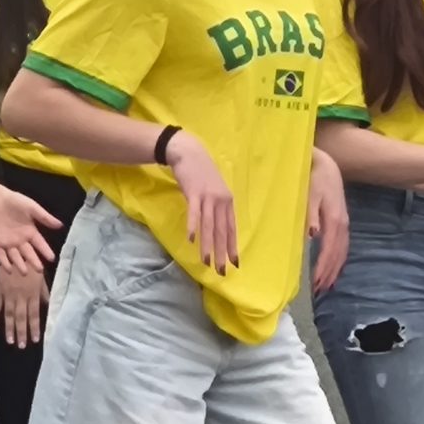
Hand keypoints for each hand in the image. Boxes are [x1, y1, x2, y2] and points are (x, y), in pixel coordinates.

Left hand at [0, 182, 59, 272]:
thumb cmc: (14, 202)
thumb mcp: (32, 208)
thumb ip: (45, 218)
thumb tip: (61, 225)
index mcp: (30, 231)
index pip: (40, 244)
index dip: (45, 251)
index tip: (52, 259)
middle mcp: (20, 240)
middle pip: (28, 253)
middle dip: (34, 261)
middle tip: (39, 270)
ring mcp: (8, 243)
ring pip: (15, 257)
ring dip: (20, 264)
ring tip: (25, 272)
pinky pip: (1, 255)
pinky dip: (4, 262)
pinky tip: (9, 269)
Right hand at [0, 262, 48, 346]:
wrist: (14, 252)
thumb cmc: (31, 265)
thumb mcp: (41, 277)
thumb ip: (44, 292)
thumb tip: (50, 305)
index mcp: (33, 294)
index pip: (34, 314)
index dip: (35, 327)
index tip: (36, 340)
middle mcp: (21, 296)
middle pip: (21, 317)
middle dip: (21, 332)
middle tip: (21, 346)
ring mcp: (8, 294)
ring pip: (9, 314)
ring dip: (9, 328)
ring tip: (10, 341)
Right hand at [165, 132, 238, 271]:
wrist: (189, 152)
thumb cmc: (201, 173)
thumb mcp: (214, 191)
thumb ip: (217, 208)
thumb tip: (218, 228)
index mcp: (228, 202)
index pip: (231, 229)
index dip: (232, 247)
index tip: (234, 263)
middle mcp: (221, 200)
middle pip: (221, 231)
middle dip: (221, 252)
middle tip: (221, 270)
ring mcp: (208, 196)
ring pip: (209, 225)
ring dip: (208, 245)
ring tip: (206, 262)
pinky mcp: (194, 192)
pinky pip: (194, 212)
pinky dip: (193, 226)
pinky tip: (192, 240)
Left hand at [307, 148, 349, 293]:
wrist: (328, 166)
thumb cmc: (315, 179)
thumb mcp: (310, 195)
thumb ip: (311, 215)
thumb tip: (314, 235)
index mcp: (333, 220)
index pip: (329, 250)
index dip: (323, 267)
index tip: (316, 282)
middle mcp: (342, 225)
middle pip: (338, 255)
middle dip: (329, 273)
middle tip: (320, 290)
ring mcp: (345, 224)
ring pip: (342, 252)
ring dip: (335, 270)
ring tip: (327, 285)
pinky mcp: (343, 222)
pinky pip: (344, 246)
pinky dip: (340, 260)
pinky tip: (335, 268)